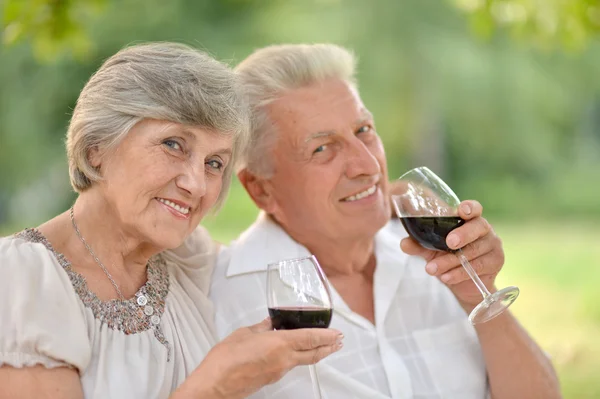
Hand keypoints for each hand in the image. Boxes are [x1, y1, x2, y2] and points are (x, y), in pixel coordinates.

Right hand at [174, 318, 343, 398]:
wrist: (215, 385)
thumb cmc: (226, 360)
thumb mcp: (244, 334)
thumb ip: (261, 328)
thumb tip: (269, 324)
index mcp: (280, 344)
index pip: (310, 338)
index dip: (326, 335)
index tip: (337, 333)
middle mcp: (284, 360)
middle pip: (313, 354)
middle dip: (328, 347)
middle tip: (338, 342)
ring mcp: (278, 372)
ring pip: (302, 361)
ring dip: (313, 353)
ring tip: (319, 345)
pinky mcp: (271, 379)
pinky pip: (289, 366)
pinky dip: (295, 358)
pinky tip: (291, 352)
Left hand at [400, 200, 504, 309]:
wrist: (463, 284)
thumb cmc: (448, 257)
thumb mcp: (431, 250)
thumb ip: (419, 245)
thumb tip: (404, 243)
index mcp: (469, 219)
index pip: (473, 208)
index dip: (469, 208)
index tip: (461, 211)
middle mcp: (484, 229)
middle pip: (478, 227)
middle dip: (463, 234)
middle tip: (449, 243)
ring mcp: (492, 245)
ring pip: (473, 251)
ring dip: (451, 261)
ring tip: (432, 269)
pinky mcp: (496, 261)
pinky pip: (477, 267)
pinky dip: (459, 273)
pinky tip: (446, 277)